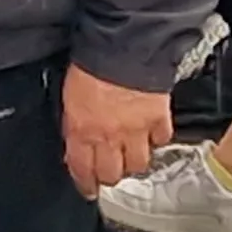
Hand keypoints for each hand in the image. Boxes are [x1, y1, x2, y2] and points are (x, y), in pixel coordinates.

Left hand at [61, 65, 168, 194]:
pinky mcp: (159, 119)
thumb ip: (75, 122)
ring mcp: (137, 130)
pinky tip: (152, 135)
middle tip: (109, 173)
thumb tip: (76, 138)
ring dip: (134, 162)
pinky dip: (157, 140)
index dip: (85, 183)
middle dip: (109, 176)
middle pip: (112, 175)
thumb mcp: (71, 95)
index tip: (87, 188)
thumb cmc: (93, 62)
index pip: (82, 170)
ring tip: (131, 156)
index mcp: (83, 130)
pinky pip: (161, 140)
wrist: (124, 44)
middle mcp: (110, 137)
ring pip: (138, 165)